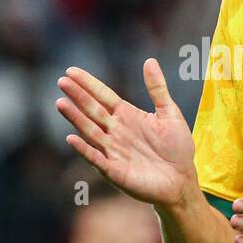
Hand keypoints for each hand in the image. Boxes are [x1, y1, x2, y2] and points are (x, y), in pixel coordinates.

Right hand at [56, 59, 198, 207]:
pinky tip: (72, 138)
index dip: (88, 84)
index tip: (71, 71)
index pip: (103, 96)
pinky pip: (96, 158)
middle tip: (62, 81)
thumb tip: (149, 61)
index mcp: (127, 115)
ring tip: (61, 103)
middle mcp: (115, 131)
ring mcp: (112, 151)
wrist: (182, 181)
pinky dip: (84, 149)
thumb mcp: (170, 114)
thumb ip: (157, 89)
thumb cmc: (177, 148)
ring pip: (90, 131)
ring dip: (75, 118)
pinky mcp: (114, 171)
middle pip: (92, 111)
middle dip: (78, 96)